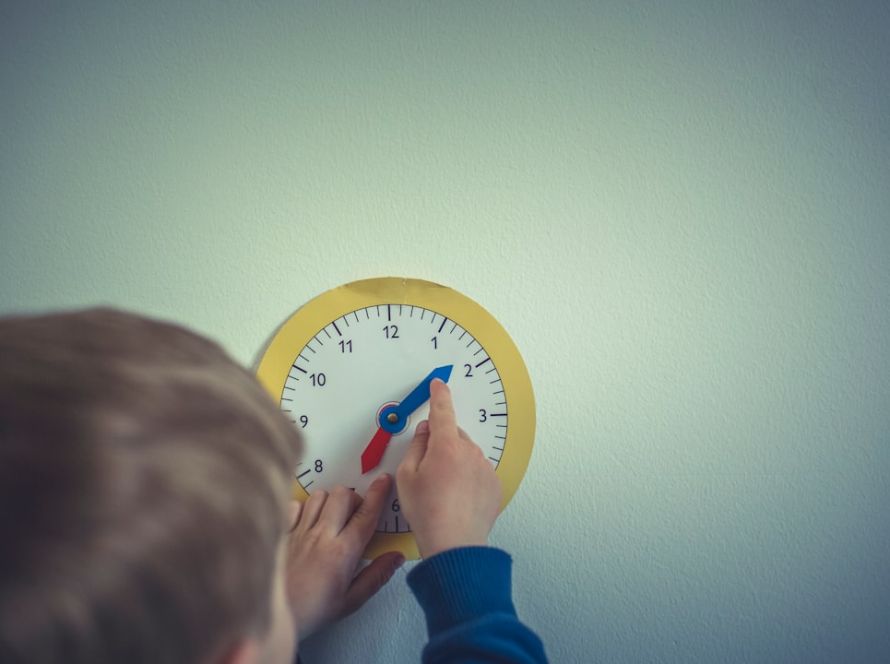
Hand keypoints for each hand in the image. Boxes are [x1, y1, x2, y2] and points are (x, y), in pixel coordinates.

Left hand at [285, 475, 404, 639]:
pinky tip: (307, 522)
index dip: (378, 494)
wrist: (270, 615)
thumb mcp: (350, 602)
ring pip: (319, 495)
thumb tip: (396, 556)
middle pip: (343, 495)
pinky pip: (295, 505)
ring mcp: (299, 530)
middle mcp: (321, 535)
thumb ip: (376, 576)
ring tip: (331, 518)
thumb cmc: (312, 612)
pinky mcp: (281, 532)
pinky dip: (304, 508)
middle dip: (354, 498)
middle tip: (355, 515)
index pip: (366, 514)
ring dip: (330, 501)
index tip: (385, 480)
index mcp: (343, 552)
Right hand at [395, 379, 502, 557]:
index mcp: (446, 446)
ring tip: (443, 490)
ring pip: (466, 454)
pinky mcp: (494, 484)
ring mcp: (485, 468)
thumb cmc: (428, 513)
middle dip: (441, 444)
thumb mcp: (406, 476)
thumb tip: (425, 432)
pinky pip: (478, 471)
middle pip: (453, 435)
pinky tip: (457, 496)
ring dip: (455, 462)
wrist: (454, 543)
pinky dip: (468, 477)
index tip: (439, 385)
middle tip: (428, 470)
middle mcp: (470, 452)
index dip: (439, 395)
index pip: (442, 410)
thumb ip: (416, 447)